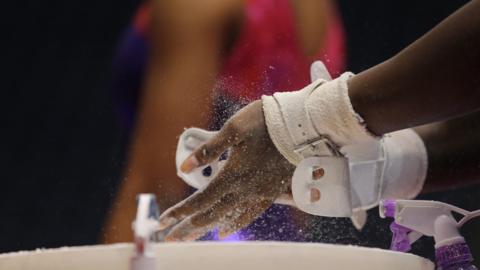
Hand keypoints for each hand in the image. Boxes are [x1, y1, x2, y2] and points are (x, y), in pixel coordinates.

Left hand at [158, 100, 294, 240]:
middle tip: (172, 238)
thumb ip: (208, 150)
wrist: (302, 125)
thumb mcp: (233, 129)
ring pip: (228, 217)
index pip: (200, 200)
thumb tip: (185, 168)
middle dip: (189, 227)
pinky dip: (234, 224)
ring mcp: (260, 193)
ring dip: (207, 228)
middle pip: (211, 214)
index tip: (163, 222)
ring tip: (192, 236)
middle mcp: (245, 190)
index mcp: (233, 174)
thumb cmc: (265, 122)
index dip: (180, 213)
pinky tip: (225, 229)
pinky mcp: (272, 192)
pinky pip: (250, 214)